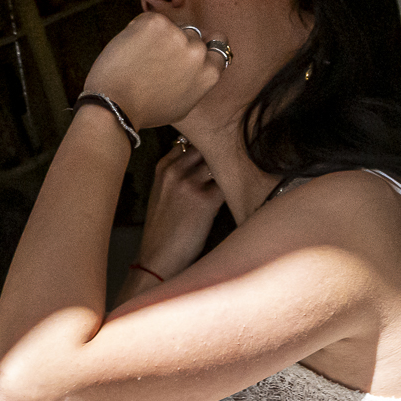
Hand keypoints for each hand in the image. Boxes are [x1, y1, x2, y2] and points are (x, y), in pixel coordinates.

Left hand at [80, 11, 228, 130]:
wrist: (115, 105)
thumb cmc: (145, 110)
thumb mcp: (183, 106)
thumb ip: (197, 83)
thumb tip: (200, 68)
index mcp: (209, 72)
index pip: (218, 44)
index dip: (203, 45)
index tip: (187, 50)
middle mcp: (198, 51)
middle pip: (192, 34)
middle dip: (177, 43)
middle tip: (155, 59)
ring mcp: (177, 34)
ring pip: (170, 26)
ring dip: (157, 36)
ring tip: (140, 58)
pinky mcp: (155, 23)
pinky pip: (149, 19)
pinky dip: (138, 30)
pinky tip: (130, 50)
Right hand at [136, 139, 227, 279]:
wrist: (158, 259)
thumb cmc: (163, 230)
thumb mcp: (161, 194)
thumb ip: (178, 173)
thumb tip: (206, 160)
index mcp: (163, 168)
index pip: (192, 141)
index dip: (208, 145)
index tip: (219, 150)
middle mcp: (175, 172)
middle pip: (209, 147)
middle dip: (223, 153)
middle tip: (236, 161)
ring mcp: (190, 184)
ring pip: (222, 163)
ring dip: (232, 171)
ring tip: (240, 180)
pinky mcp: (206, 201)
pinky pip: (230, 185)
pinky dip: (237, 189)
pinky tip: (241, 196)